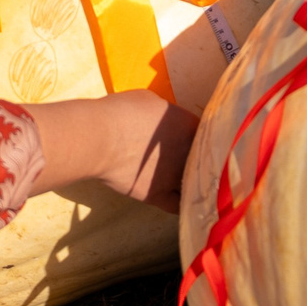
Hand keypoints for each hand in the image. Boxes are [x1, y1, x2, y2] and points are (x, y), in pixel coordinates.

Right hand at [29, 92, 196, 209]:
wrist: (100, 138)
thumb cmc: (122, 112)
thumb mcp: (150, 100)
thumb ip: (165, 113)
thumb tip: (164, 121)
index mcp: (190, 125)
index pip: (206, 134)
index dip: (197, 137)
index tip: (189, 138)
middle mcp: (189, 152)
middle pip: (202, 160)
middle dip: (196, 159)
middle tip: (186, 159)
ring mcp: (175, 176)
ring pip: (194, 184)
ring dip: (192, 182)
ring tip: (187, 182)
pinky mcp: (158, 195)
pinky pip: (178, 205)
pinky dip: (180, 203)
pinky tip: (181, 201)